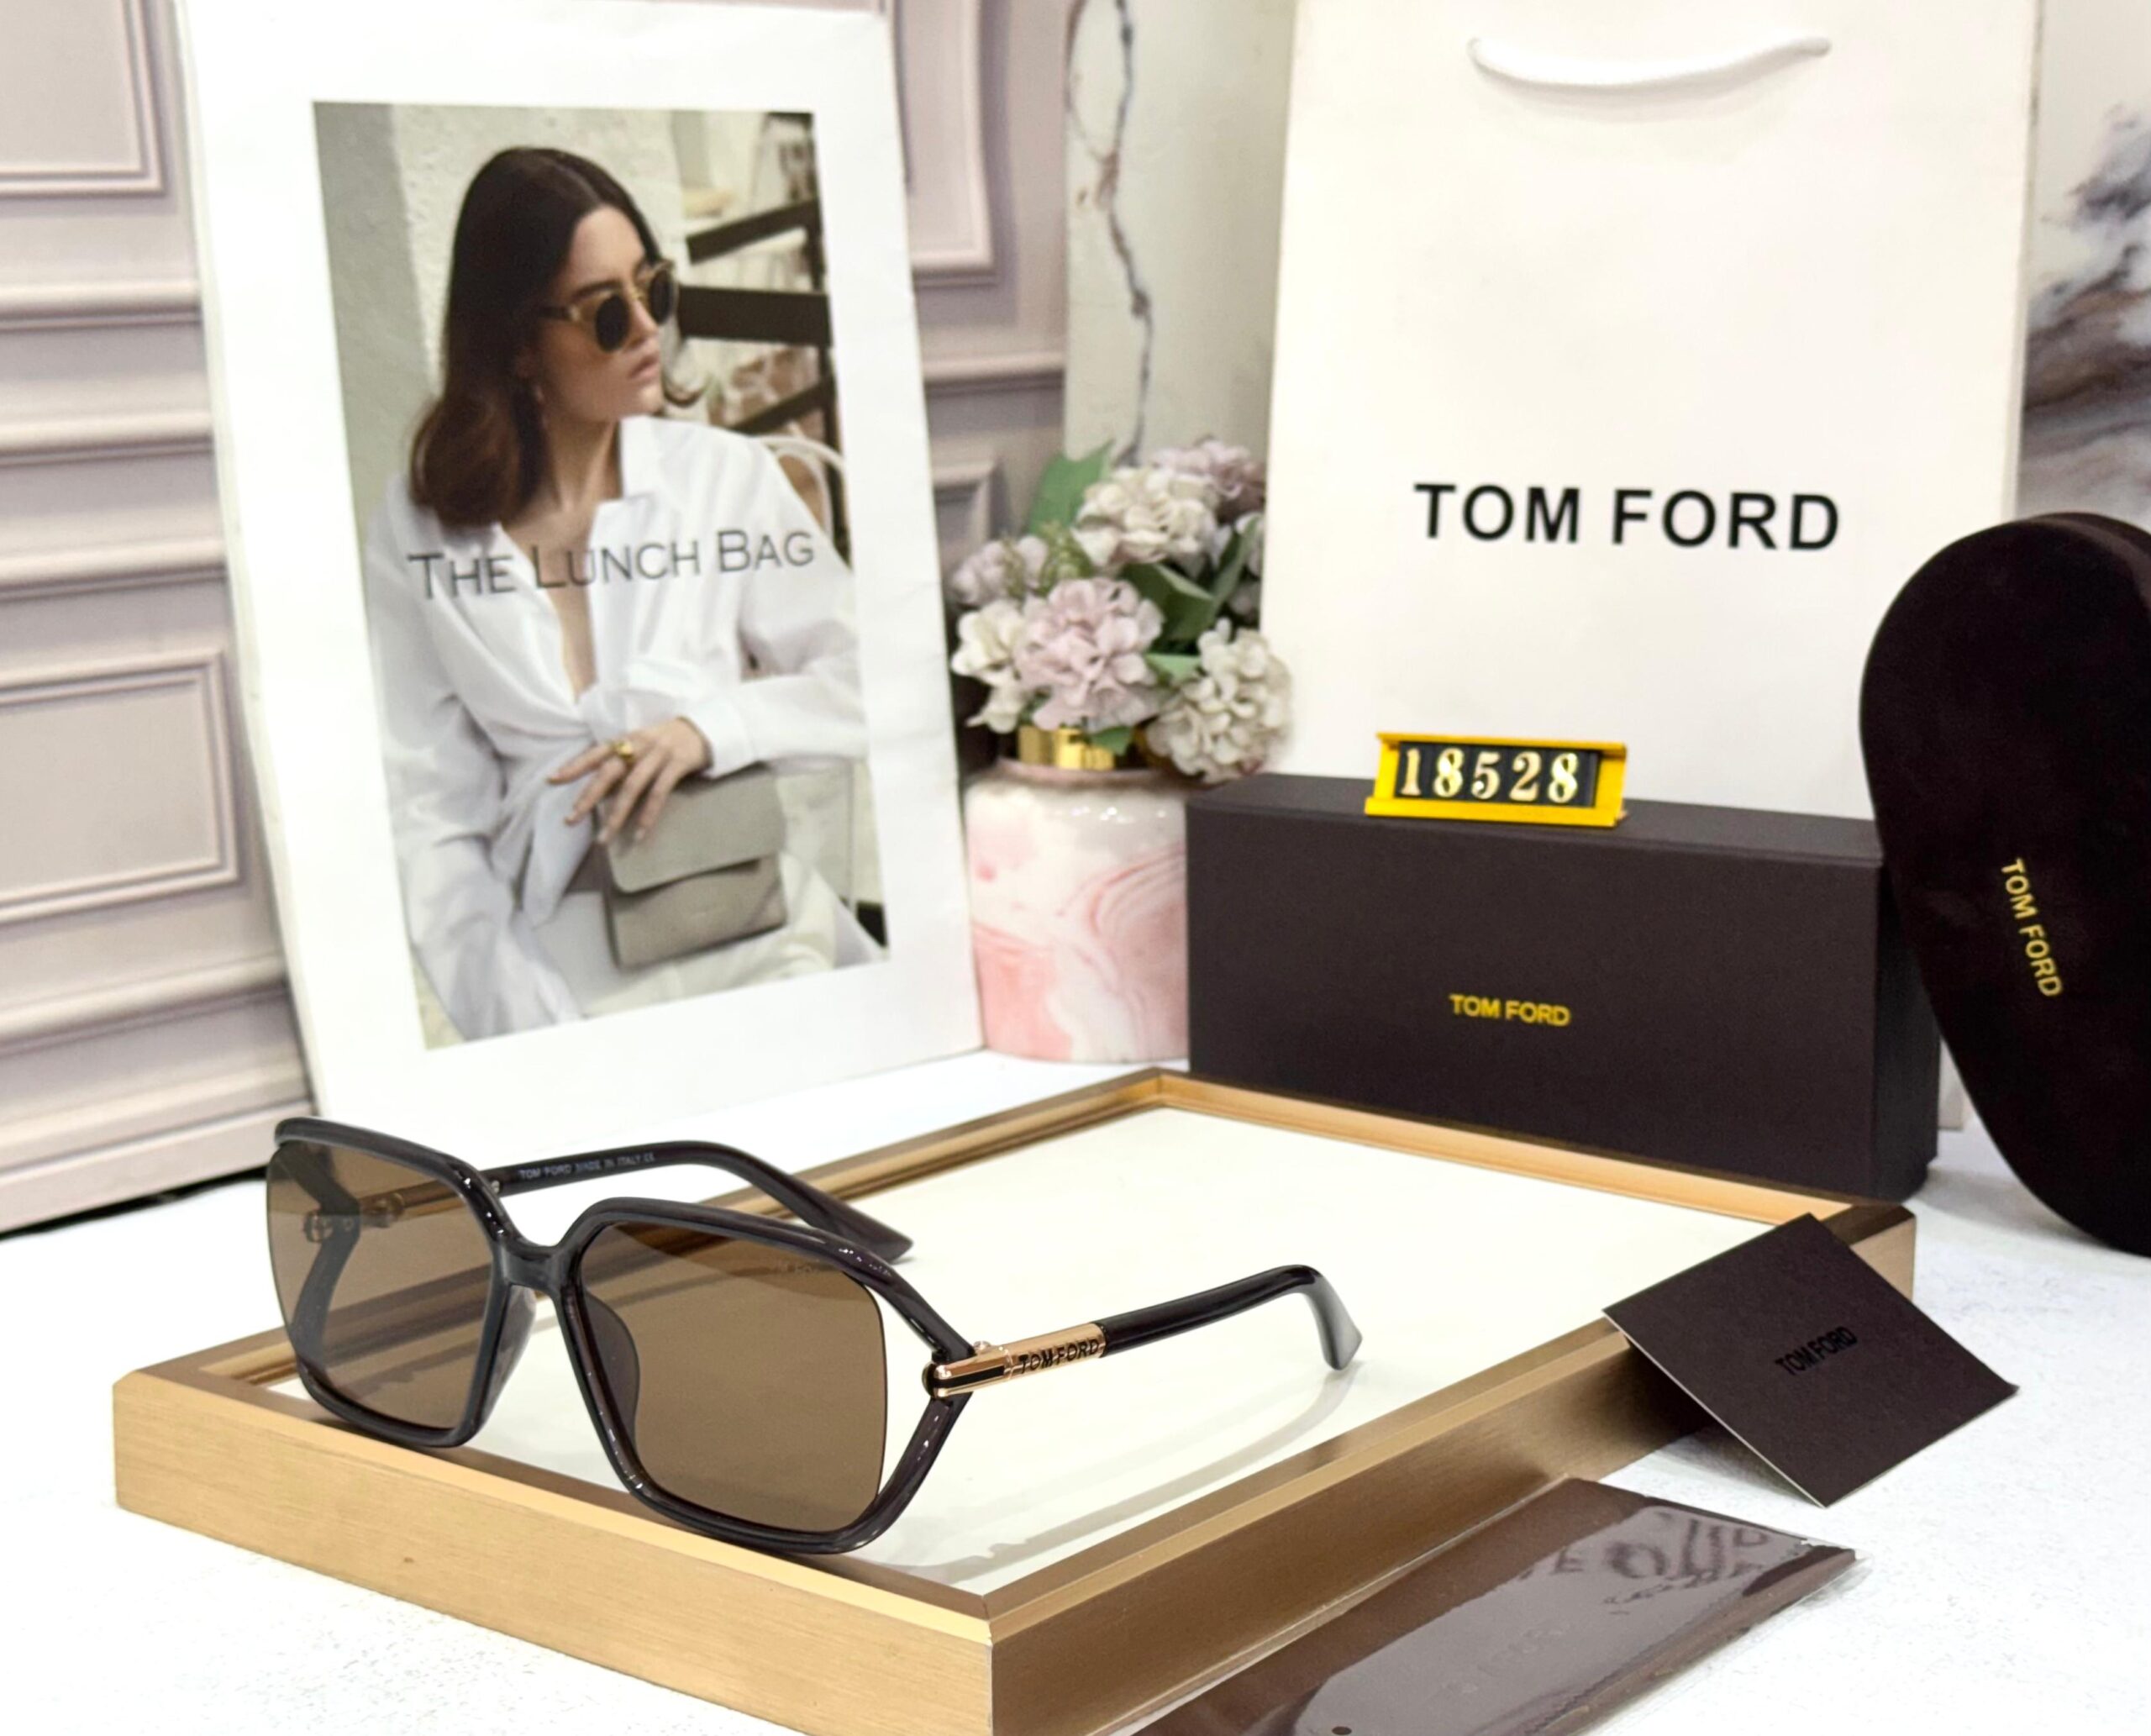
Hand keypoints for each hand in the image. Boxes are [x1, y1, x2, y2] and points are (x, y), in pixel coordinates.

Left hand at [550, 717, 713, 845]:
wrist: (706, 729)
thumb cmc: (671, 741)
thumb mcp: (644, 744)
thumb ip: (626, 759)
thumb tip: (602, 786)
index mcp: (628, 739)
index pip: (596, 752)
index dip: (574, 765)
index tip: (553, 779)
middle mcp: (640, 745)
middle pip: (608, 772)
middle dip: (588, 797)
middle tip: (571, 819)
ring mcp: (659, 754)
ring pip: (632, 787)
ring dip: (616, 814)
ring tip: (604, 838)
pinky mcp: (678, 764)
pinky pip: (659, 793)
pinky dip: (648, 815)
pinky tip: (639, 834)